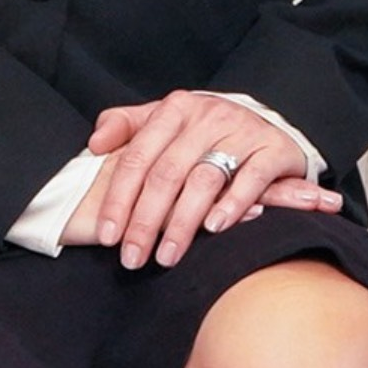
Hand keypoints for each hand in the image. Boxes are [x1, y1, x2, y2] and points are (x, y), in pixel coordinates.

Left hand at [84, 91, 342, 269]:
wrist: (264, 124)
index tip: (107, 236)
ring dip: (182, 222)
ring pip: (205, 179)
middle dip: (145, 220)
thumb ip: (124, 127)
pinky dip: (233, 204)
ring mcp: (242, 131)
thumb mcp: (162, 121)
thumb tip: (93, 144)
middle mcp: (208, 115)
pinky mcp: (273, 149)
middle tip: (132, 258)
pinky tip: (215, 228)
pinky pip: (252, 178)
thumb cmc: (202, 132)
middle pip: (167, 172)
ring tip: (167, 256)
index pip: (138, 156)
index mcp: (175, 108)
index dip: (119, 197)